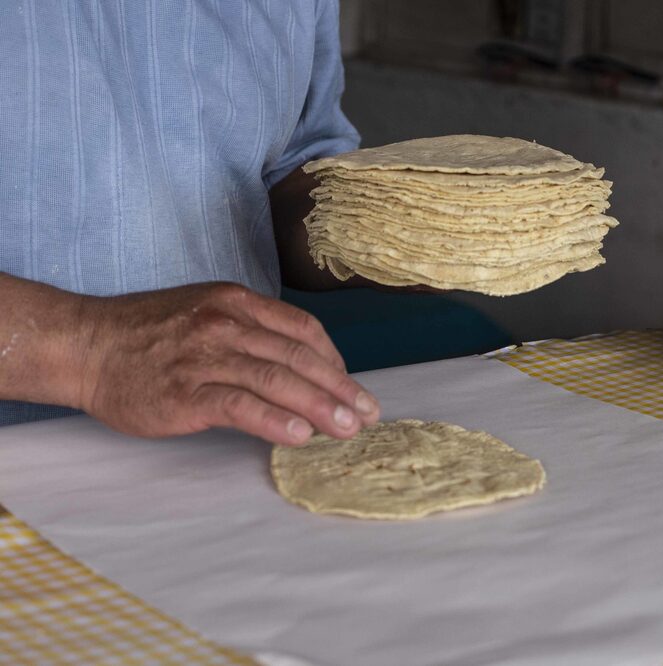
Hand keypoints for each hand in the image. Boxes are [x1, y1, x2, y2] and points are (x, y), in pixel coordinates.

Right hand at [75, 282, 379, 445]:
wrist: (85, 344)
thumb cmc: (147, 334)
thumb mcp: (205, 313)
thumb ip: (250, 333)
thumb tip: (299, 367)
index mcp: (236, 302)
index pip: (303, 331)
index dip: (335, 361)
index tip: (352, 388)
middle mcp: (226, 324)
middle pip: (300, 358)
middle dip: (341, 389)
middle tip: (367, 414)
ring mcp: (205, 357)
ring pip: (278, 380)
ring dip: (321, 407)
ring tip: (347, 429)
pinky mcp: (185, 392)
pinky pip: (241, 405)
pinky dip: (275, 420)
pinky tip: (300, 435)